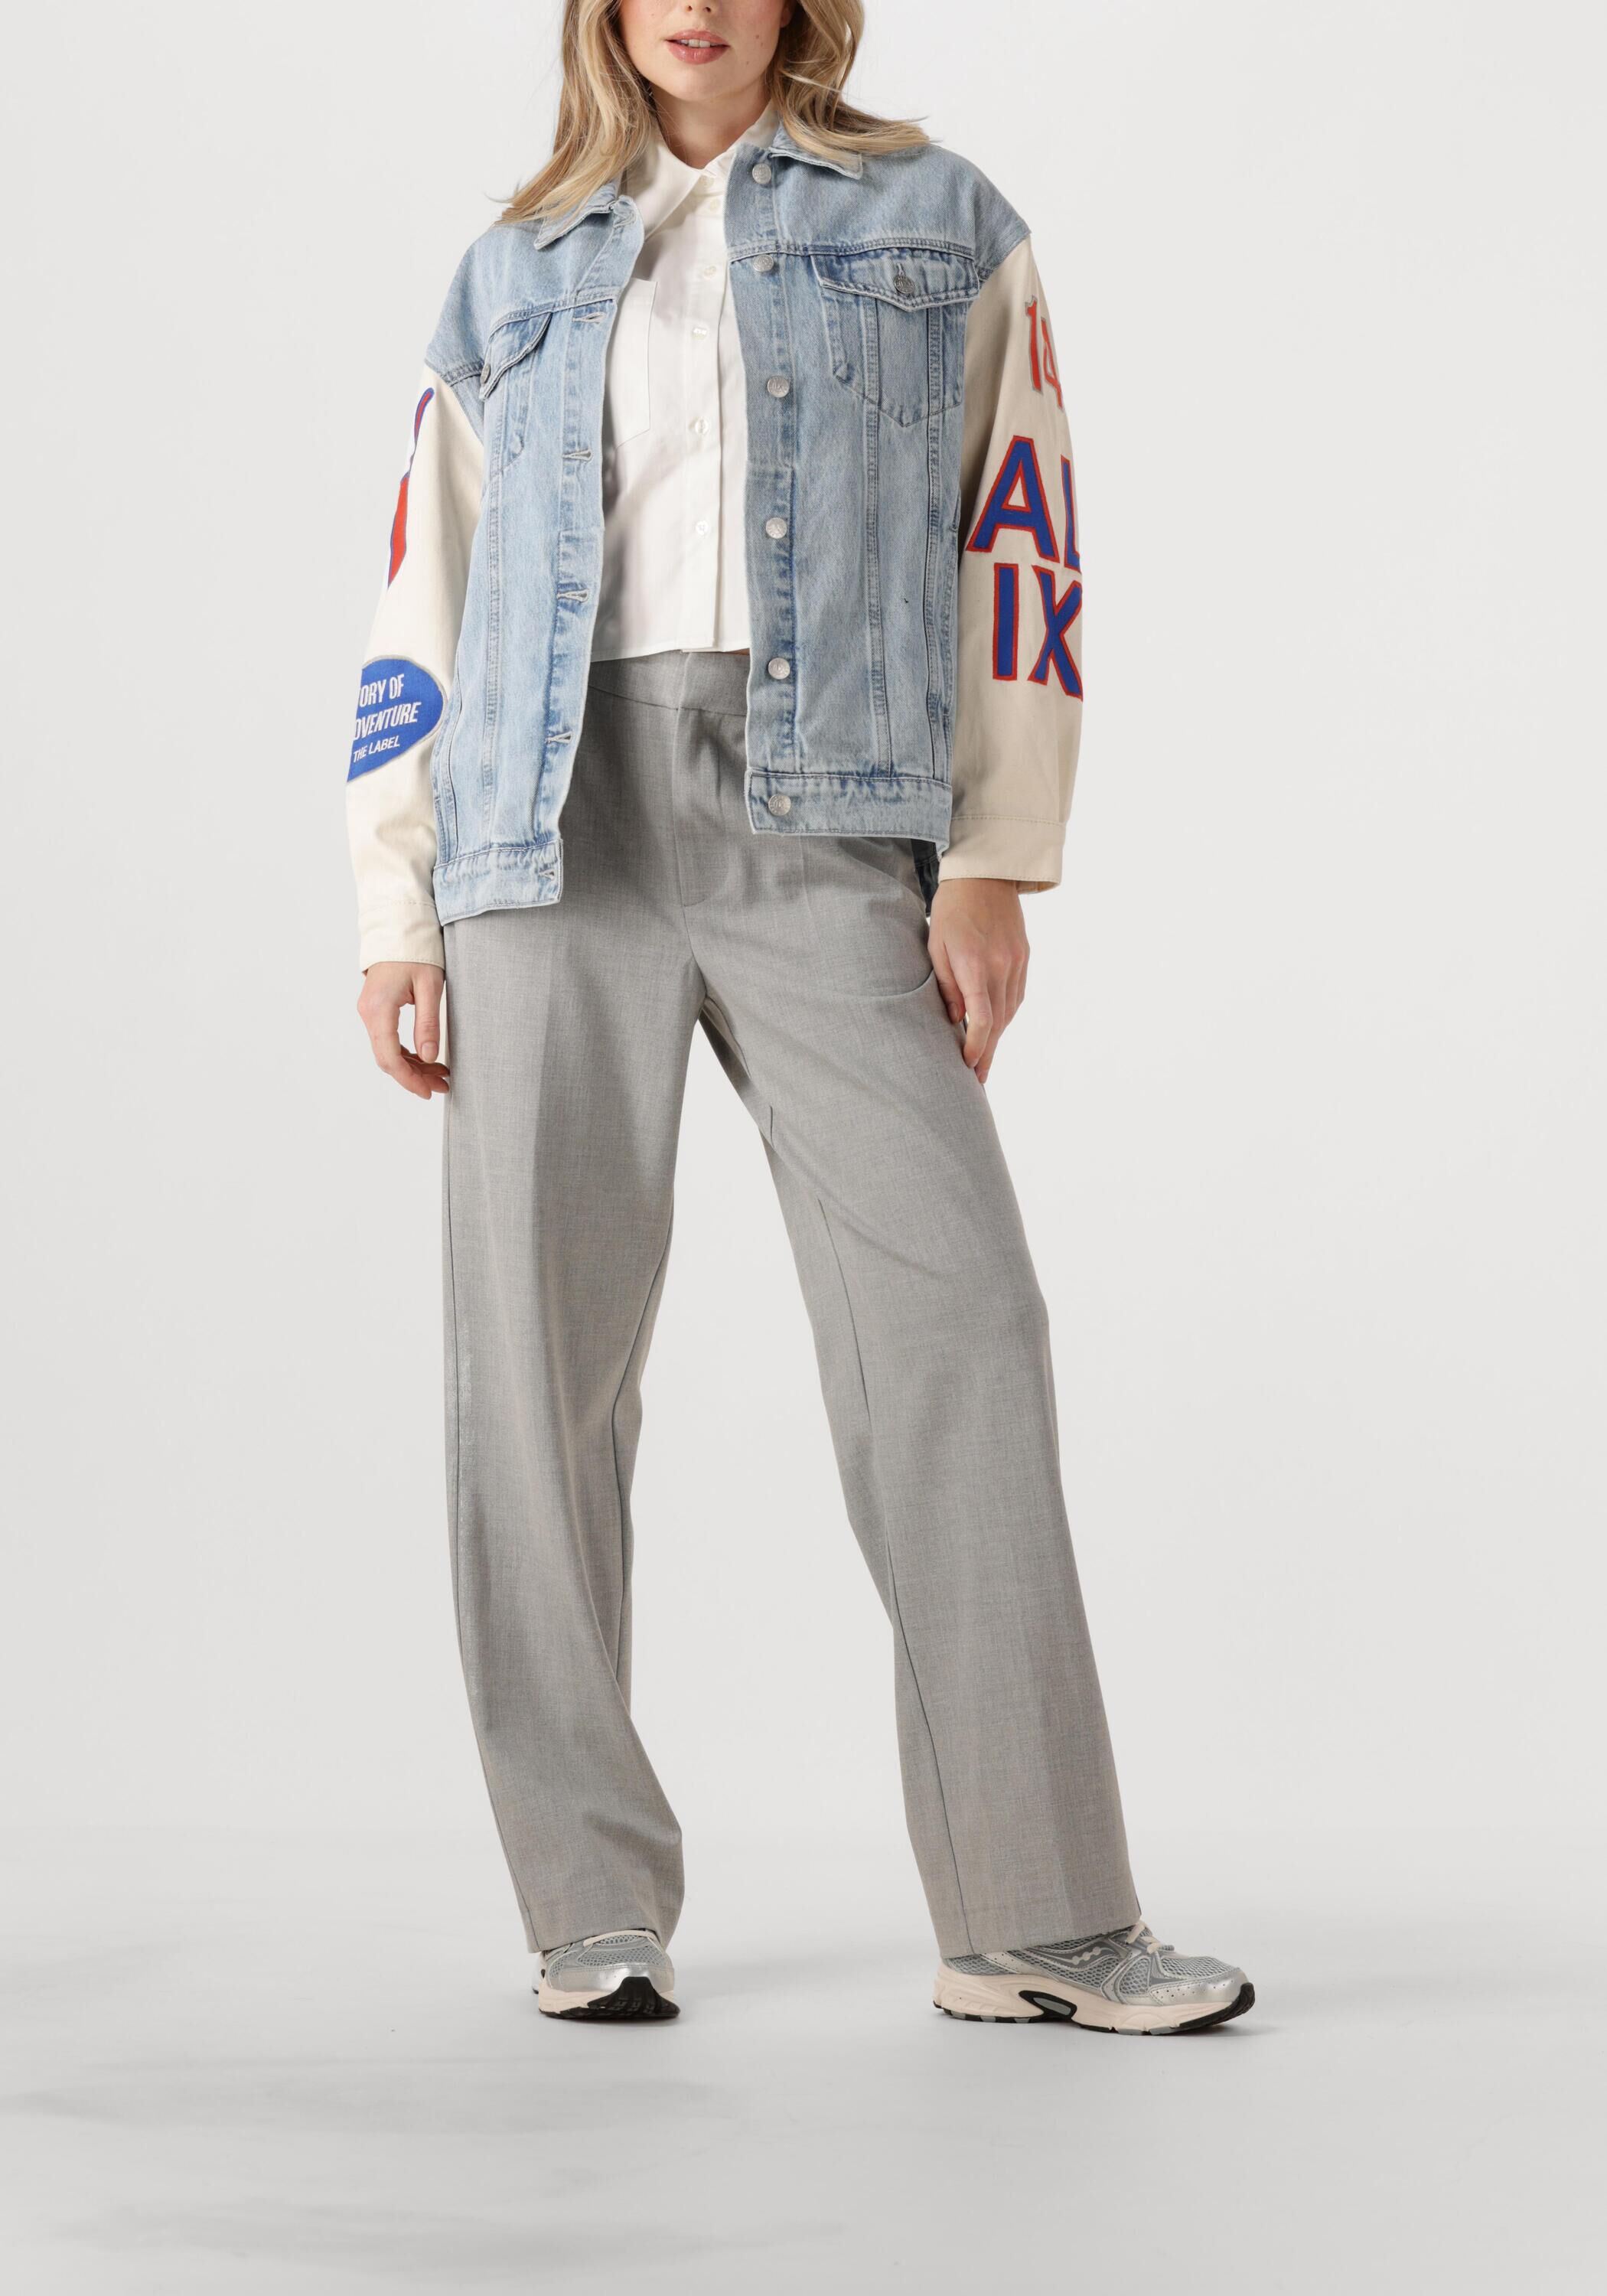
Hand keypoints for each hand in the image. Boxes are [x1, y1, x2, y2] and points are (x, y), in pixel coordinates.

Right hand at [357, 962, 449, 1098]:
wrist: (399, 930)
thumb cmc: (417, 952)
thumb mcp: (430, 986)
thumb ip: (428, 1023)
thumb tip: (429, 1056)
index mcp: (380, 1008)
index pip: (390, 1056)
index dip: (408, 1079)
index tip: (428, 1092)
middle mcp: (369, 1013)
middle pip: (387, 1059)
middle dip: (414, 1076)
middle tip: (442, 1085)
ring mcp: (370, 1012)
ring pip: (388, 1051)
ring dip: (412, 1066)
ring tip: (440, 1074)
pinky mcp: (376, 1011)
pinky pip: (388, 1040)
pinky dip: (407, 1053)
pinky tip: (427, 1058)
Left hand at [927, 880, 1029, 1084]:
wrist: (986, 876)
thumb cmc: (952, 910)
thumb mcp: (937, 946)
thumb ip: (947, 984)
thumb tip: (957, 1019)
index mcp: (976, 965)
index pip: (982, 1018)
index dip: (977, 1046)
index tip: (968, 1064)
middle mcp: (1001, 967)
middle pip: (999, 1022)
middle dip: (988, 1052)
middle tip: (979, 1077)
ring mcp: (1016, 963)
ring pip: (1010, 1011)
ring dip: (998, 1036)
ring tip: (985, 1056)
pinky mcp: (1024, 957)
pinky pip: (1017, 995)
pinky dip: (1007, 1014)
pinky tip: (997, 1025)